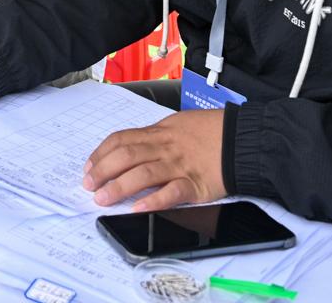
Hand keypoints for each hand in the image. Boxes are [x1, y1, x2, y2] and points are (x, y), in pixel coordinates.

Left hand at [83, 109, 226, 210]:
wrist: (243, 139)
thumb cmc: (212, 131)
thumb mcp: (178, 124)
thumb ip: (156, 136)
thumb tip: (132, 147)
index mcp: (159, 132)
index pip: (121, 139)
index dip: (101, 154)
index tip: (88, 167)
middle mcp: (165, 148)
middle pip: (126, 156)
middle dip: (102, 171)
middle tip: (89, 186)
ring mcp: (179, 166)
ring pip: (142, 174)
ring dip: (119, 187)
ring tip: (103, 199)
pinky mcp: (195, 184)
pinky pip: (172, 193)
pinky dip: (154, 201)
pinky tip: (139, 208)